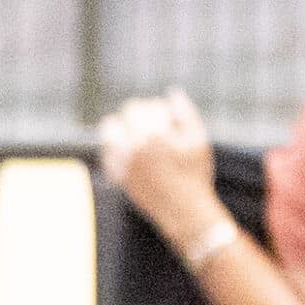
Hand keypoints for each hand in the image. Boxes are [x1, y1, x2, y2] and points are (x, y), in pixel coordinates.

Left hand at [98, 87, 217, 251]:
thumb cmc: (194, 174)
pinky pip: (106, 152)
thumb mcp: (199, 140)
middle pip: (124, 115)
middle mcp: (134, 146)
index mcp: (154, 134)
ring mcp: (122, 161)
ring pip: (109, 131)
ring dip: (121, 128)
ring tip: (136, 135)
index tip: (164, 119)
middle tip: (152, 126)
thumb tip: (171, 93)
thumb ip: (185, 113)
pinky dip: (114, 147)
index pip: (140, 107)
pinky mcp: (117, 175)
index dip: (153, 110)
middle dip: (138, 117)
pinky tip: (128, 151)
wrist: (183, 210)